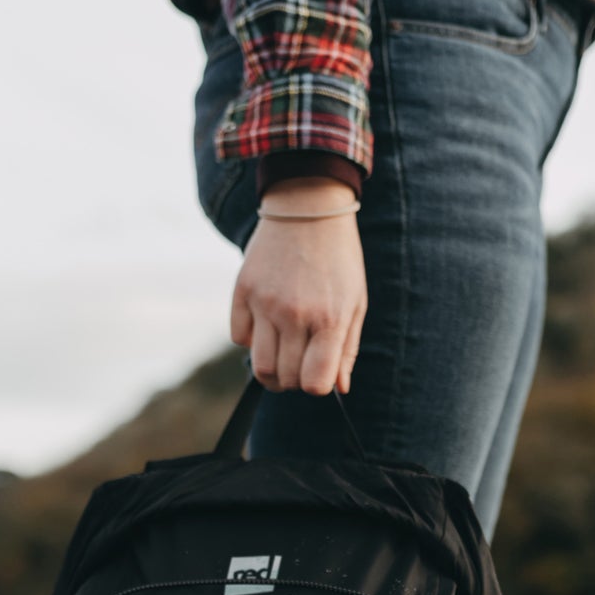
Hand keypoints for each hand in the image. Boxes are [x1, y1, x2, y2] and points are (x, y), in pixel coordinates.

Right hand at [229, 177, 366, 395]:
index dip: (316, 386)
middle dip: (293, 380)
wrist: (308, 207)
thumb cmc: (338, 259)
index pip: (315, 384)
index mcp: (329, 320)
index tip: (318, 373)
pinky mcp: (242, 291)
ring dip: (270, 370)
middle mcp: (294, 315)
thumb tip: (339, 388)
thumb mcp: (355, 302)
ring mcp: (264, 303)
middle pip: (284, 379)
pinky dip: (251, 339)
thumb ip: (346, 349)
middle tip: (300, 363)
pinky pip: (239, 337)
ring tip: (281, 354)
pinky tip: (266, 323)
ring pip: (259, 366)